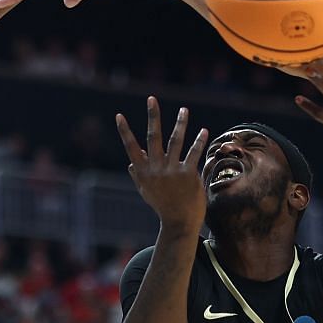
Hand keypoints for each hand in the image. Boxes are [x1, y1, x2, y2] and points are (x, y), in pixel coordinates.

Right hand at [115, 98, 208, 233]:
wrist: (179, 223)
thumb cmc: (162, 206)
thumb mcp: (146, 192)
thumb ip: (138, 176)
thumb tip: (130, 164)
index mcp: (143, 172)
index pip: (131, 148)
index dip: (124, 131)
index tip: (119, 115)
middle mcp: (156, 169)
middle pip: (153, 137)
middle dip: (152, 116)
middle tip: (151, 99)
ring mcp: (172, 171)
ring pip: (175, 140)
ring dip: (180, 123)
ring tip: (184, 110)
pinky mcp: (188, 174)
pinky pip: (193, 153)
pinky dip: (199, 141)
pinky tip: (203, 130)